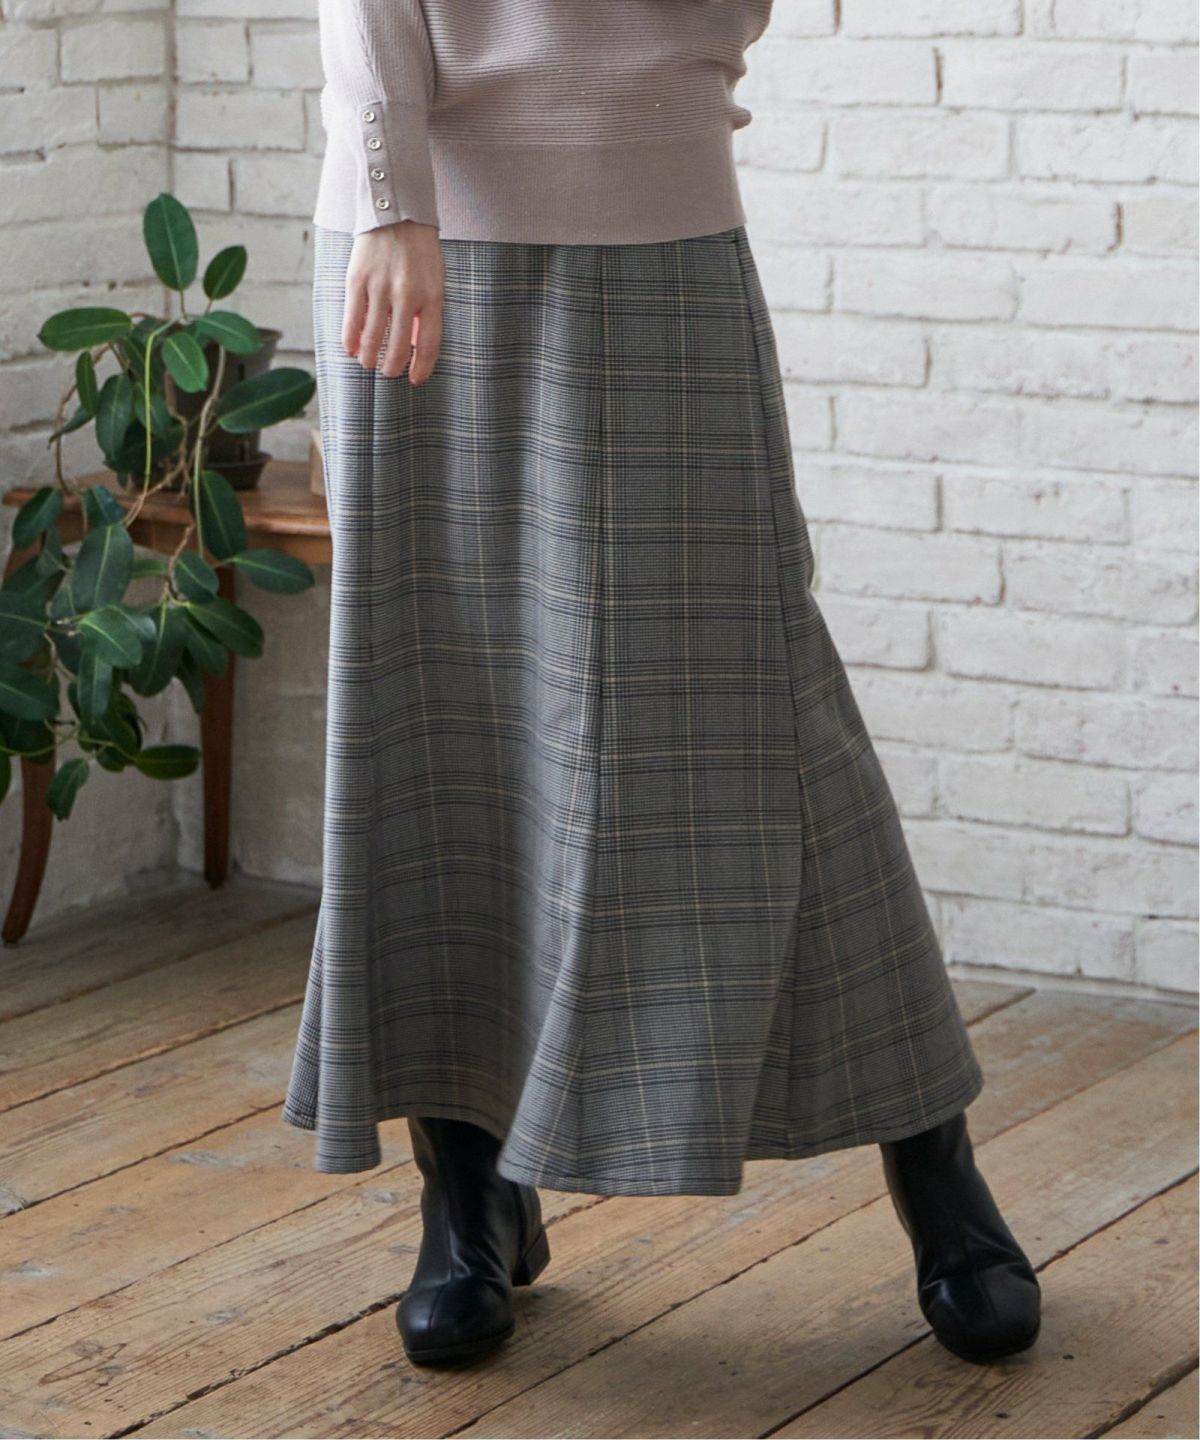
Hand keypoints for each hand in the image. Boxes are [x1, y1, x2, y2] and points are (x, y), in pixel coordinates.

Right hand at [341, 220, 443, 383]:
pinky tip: (351, 349)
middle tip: (388, 372)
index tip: (414, 379)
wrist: (396, 211)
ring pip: (372, 338)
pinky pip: (351, 319)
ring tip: (368, 363)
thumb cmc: (419, 250)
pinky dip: (350, 339)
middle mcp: (407, 296)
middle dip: (392, 367)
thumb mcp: (435, 280)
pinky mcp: (357, 280)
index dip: (421, 368)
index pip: (428, 346)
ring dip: (369, 358)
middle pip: (398, 348)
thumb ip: (427, 312)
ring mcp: (380, 288)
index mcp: (432, 297)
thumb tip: (414, 346)